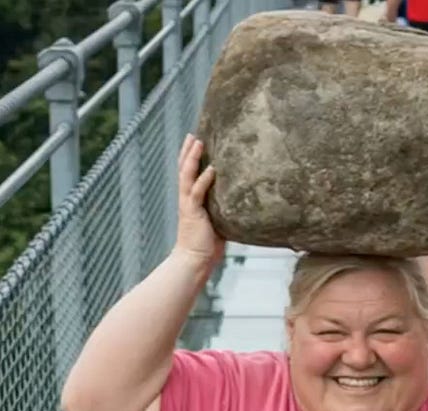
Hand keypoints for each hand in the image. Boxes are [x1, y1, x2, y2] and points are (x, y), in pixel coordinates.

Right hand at [174, 134, 223, 269]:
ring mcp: (188, 204)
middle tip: (192, 134)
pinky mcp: (193, 212)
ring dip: (192, 157)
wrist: (195, 260)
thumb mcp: (219, 221)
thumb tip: (244, 203)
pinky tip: (211, 169)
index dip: (191, 157)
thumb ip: (225, 209)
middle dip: (188, 151)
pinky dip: (204, 179)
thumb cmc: (209, 244)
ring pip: (187, 175)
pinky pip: (198, 192)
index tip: (196, 141)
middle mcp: (187, 198)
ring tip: (198, 141)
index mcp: (191, 199)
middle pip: (184, 169)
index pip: (189, 173)